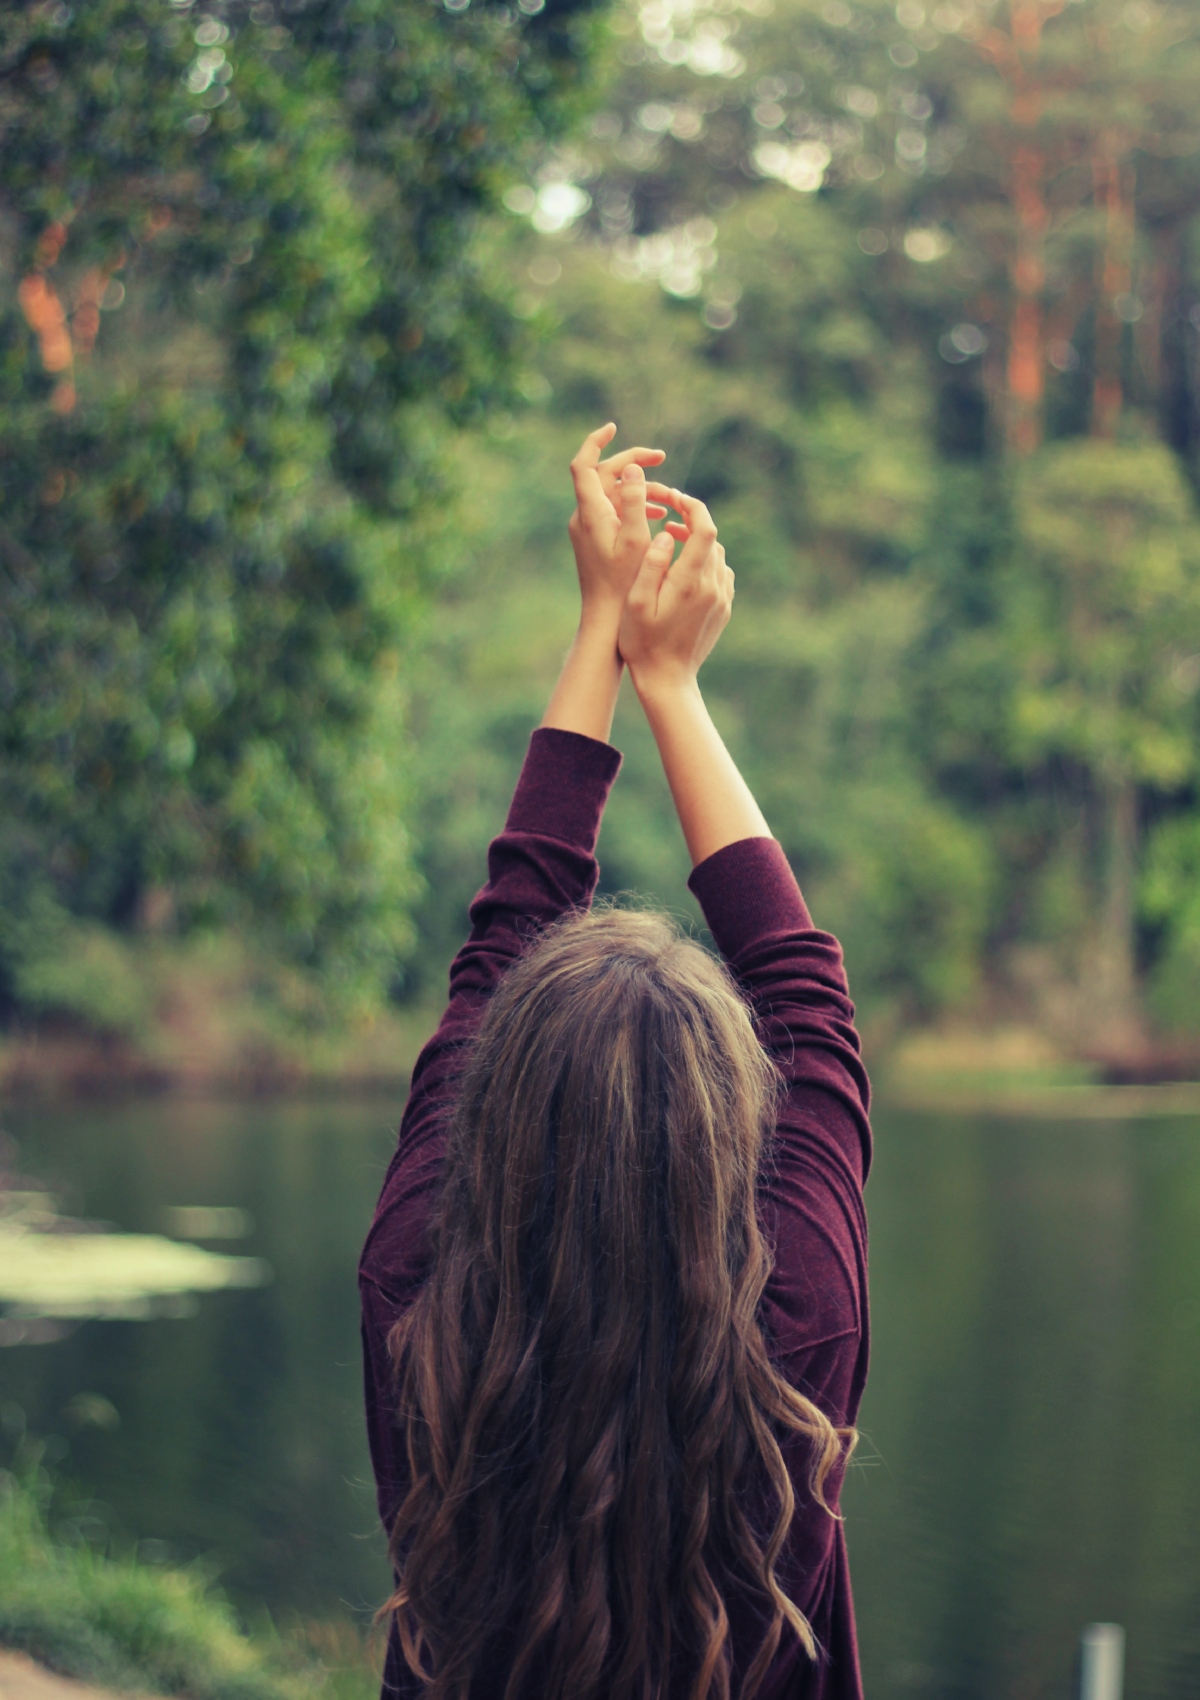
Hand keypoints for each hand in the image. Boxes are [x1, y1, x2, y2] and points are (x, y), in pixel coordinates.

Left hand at [567, 423, 667, 620]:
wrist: (606, 621)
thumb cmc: (624, 585)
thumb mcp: (636, 541)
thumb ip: (635, 502)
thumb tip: (635, 468)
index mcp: (590, 513)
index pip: (583, 464)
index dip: (596, 442)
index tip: (613, 428)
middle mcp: (583, 518)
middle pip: (603, 476)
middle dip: (634, 465)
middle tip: (663, 460)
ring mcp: (588, 530)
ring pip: (613, 495)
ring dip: (640, 490)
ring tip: (670, 498)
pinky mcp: (595, 542)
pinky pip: (614, 513)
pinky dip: (635, 508)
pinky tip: (660, 517)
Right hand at [619, 488, 733, 692]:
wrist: (668, 680)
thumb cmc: (642, 643)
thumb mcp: (636, 603)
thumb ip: (651, 565)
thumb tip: (668, 536)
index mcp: (689, 582)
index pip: (704, 529)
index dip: (691, 506)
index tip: (674, 498)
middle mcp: (712, 588)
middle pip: (711, 538)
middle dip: (691, 521)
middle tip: (666, 519)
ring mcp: (722, 599)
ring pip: (717, 554)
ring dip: (697, 541)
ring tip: (671, 540)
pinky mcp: (723, 609)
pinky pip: (720, 573)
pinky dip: (705, 560)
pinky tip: (684, 567)